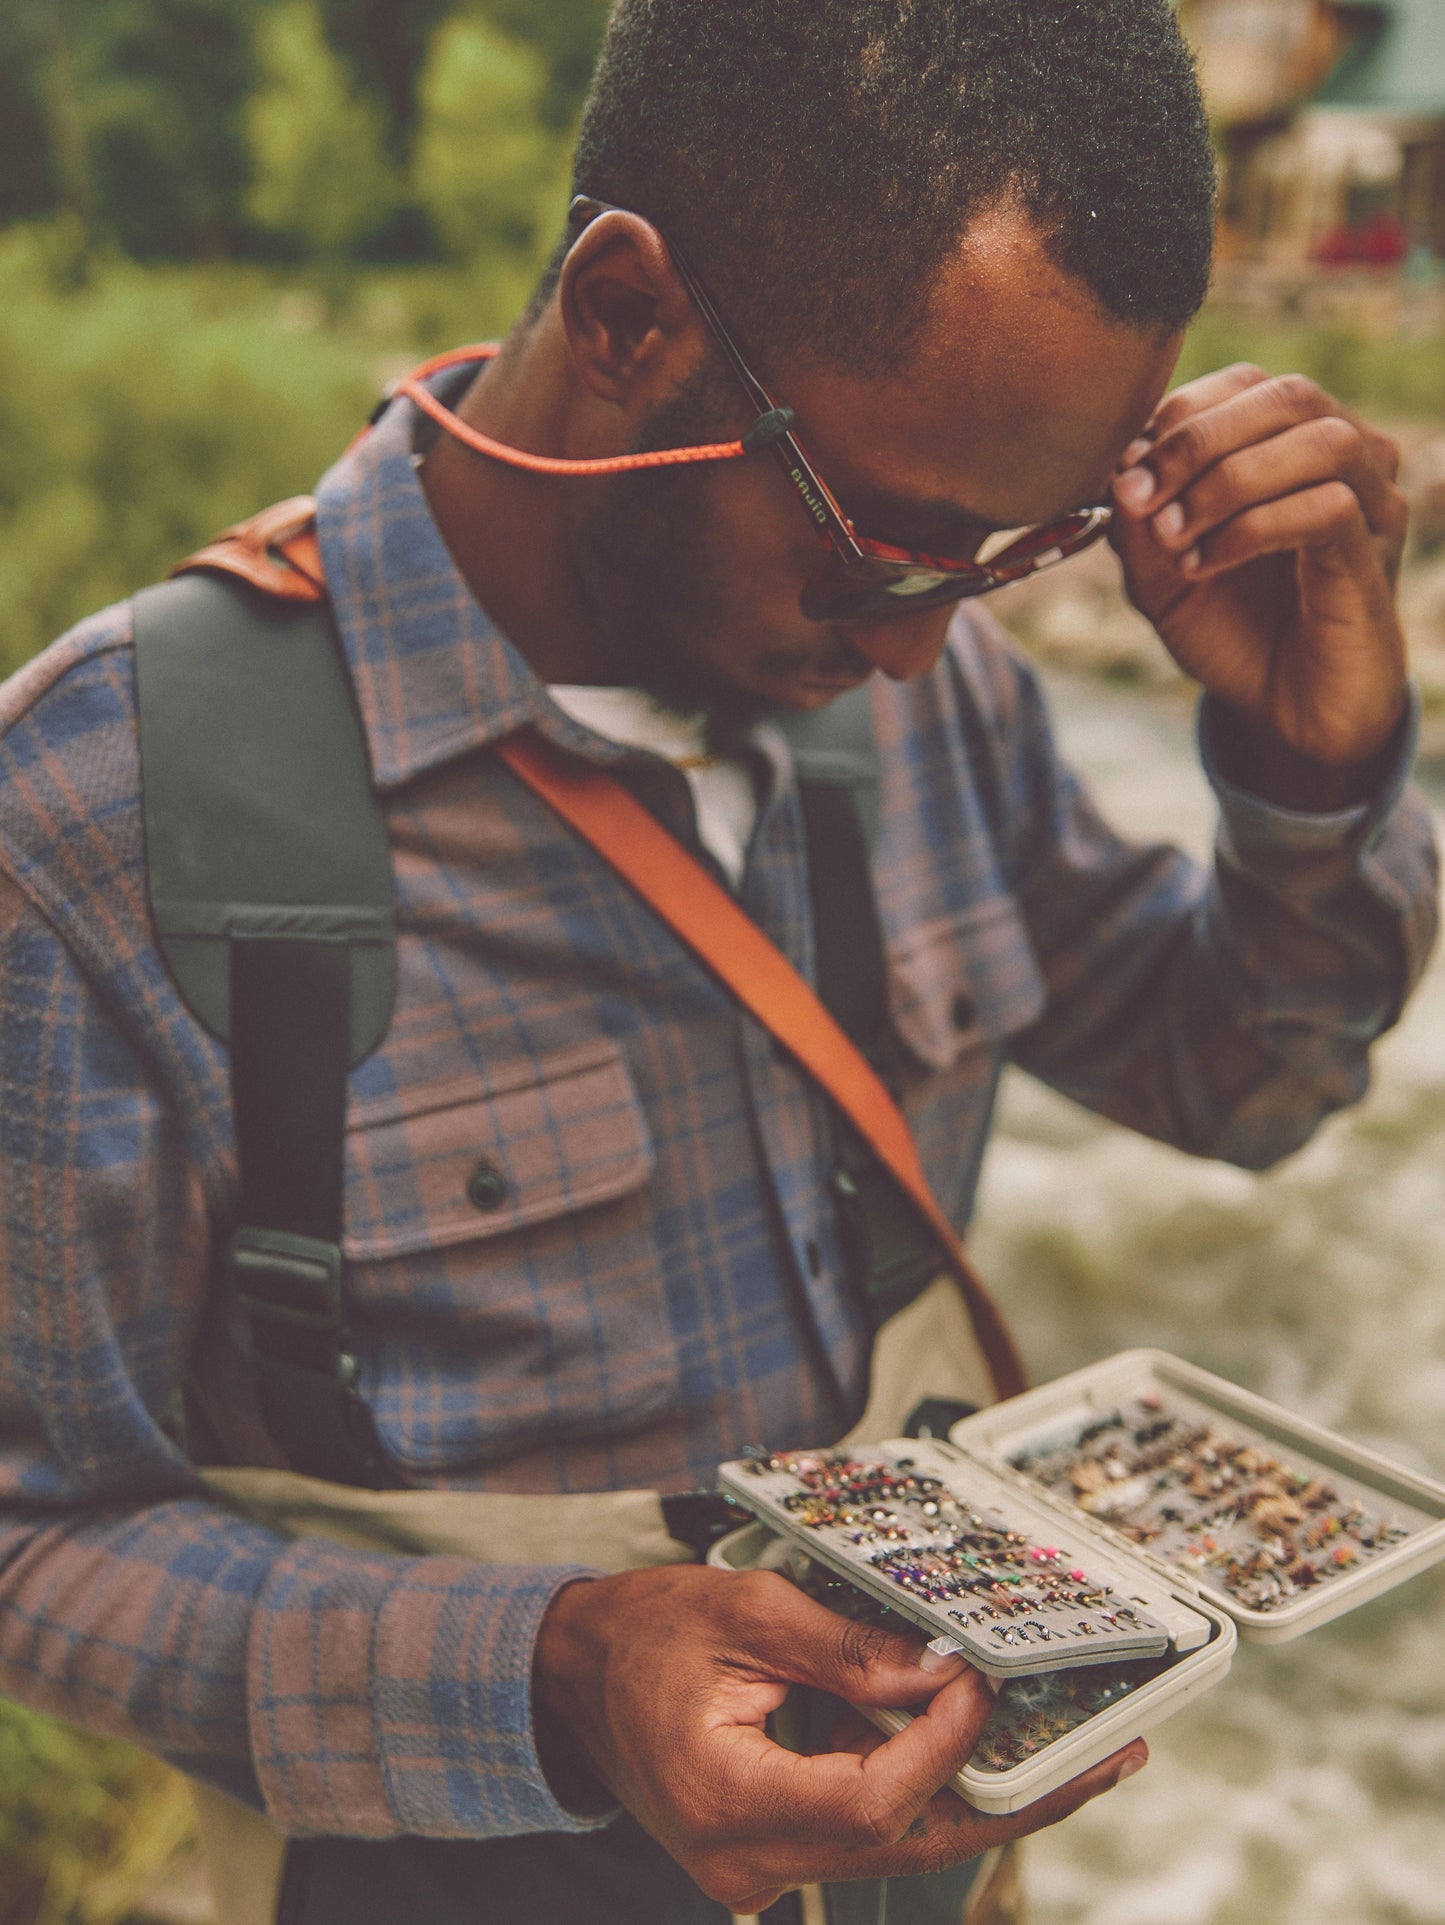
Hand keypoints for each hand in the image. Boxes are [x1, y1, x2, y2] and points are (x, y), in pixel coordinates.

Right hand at [532, 1564, 1145, 1910]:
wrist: (570, 1680)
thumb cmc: (643, 1635)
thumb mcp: (743, 1613)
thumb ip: (844, 1649)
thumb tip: (941, 1673)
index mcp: (726, 1800)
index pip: (868, 1802)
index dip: (940, 1749)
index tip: (983, 1685)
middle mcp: (748, 1863)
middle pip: (906, 1843)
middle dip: (1014, 1799)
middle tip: (1108, 1758)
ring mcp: (760, 1871)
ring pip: (899, 1845)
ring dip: (986, 1797)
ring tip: (1081, 1756)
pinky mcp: (774, 1854)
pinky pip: (869, 1832)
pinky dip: (931, 1792)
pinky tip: (992, 1757)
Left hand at [1110, 364, 1409, 808]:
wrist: (1283, 712)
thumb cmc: (1230, 629)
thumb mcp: (1158, 576)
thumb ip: (1137, 523)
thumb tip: (1122, 465)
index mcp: (1292, 447)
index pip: (1247, 384)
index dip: (1180, 413)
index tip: (1123, 474)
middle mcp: (1345, 461)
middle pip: (1288, 395)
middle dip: (1197, 439)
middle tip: (1138, 496)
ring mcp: (1371, 505)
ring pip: (1321, 441)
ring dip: (1229, 481)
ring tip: (1173, 536)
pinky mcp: (1373, 558)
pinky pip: (1330, 510)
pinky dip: (1253, 530)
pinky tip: (1202, 566)